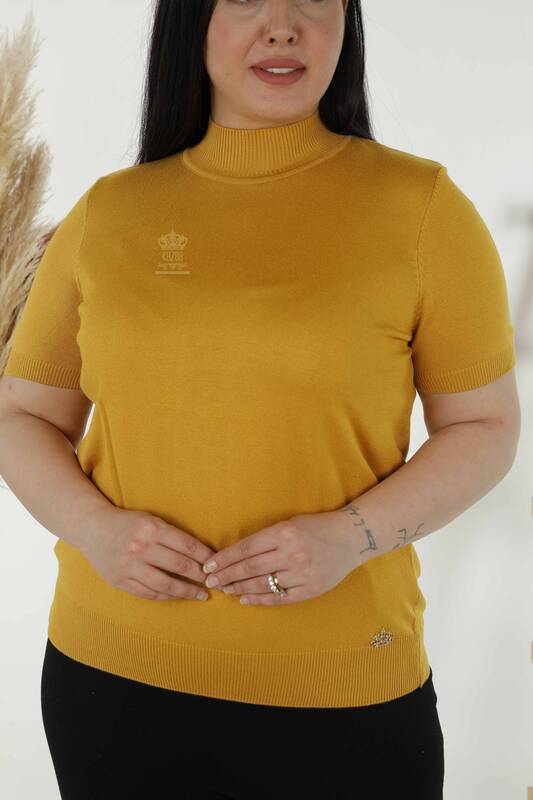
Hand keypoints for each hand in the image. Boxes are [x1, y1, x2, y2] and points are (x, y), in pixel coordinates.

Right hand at [78, 505, 217, 601]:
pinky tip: (178, 596)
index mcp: (152, 529)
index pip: (187, 545)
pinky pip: (148, 593)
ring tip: (200, 595)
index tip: (216, 564)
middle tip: (214, 582)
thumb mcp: (151, 520)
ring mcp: (129, 566)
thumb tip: (200, 553)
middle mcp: (141, 548)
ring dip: (187, 591)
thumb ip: (171, 535)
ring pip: (165, 585)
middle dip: (200, 576)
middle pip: (180, 566)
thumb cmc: (128, 523)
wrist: (92, 528)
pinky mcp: (120, 580)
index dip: (205, 556)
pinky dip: (166, 596)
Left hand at [201, 510, 358, 605]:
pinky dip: (259, 599)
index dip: (224, 559)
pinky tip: (244, 599)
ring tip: (224, 589)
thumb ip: (266, 538)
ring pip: (262, 584)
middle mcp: (292, 553)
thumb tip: (236, 554)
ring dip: (239, 588)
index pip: (246, 548)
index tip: (209, 566)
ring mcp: (302, 573)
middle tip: (210, 581)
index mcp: (284, 533)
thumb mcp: (289, 523)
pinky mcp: (310, 589)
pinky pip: (279, 598)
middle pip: (250, 568)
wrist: (351, 538)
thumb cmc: (316, 527)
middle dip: (226, 575)